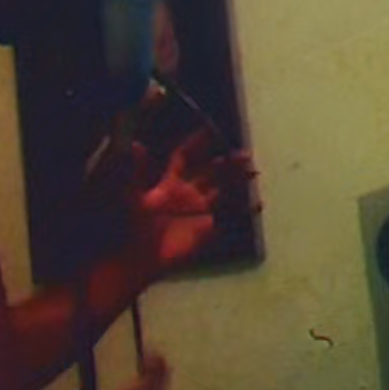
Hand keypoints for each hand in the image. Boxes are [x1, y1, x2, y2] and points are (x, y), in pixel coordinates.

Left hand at [125, 127, 257, 273]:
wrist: (138, 258)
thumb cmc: (132, 226)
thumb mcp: (132, 195)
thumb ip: (137, 171)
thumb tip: (135, 145)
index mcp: (168, 183)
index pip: (184, 157)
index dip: (195, 144)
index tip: (209, 131)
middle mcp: (186, 194)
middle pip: (210, 173)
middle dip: (227, 162)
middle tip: (244, 153)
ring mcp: (197, 212)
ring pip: (222, 191)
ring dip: (237, 181)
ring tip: (253, 171)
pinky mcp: (205, 229)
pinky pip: (228, 217)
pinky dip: (243, 211)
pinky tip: (257, 203)